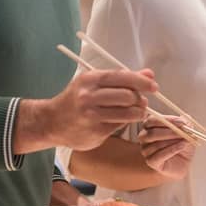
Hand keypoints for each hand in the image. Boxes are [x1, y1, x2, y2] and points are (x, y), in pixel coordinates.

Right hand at [16, 68, 156, 153]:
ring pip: (128, 112)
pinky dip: (125, 123)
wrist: (51, 122)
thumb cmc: (76, 100)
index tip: (154, 86)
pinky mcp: (95, 131)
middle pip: (128, 96)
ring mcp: (92, 115)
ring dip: (138, 113)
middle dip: (140, 99)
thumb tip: (149, 74)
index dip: (142, 82)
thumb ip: (122, 78)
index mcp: (90, 79)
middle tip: (142, 102)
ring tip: (137, 112)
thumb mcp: (94, 83)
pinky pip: (120, 125)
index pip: (123, 77)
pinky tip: (121, 120)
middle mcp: (89, 96)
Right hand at [140, 116, 195, 180]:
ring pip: (157, 145)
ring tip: (186, 140)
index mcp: (149, 126)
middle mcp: (144, 137)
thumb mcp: (185, 132)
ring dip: (173, 141)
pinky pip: (159, 156)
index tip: (181, 122)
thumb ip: (184, 124)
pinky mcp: (151, 162)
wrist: (183, 163)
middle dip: (170, 132)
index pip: (152, 120)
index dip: (167, 120)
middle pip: (152, 133)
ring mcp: (146, 150)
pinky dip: (172, 150)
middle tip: (183, 132)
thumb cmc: (181, 145)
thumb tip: (185, 118)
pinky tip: (182, 146)